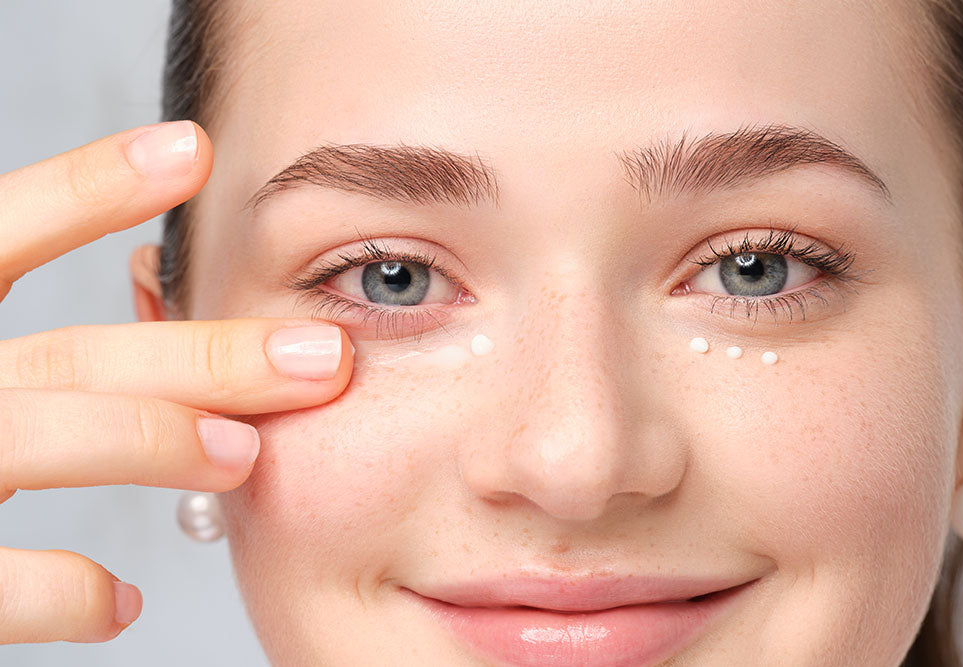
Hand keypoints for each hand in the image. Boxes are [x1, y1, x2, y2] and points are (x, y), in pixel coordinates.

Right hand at [0, 122, 353, 643]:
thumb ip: (30, 358)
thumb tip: (160, 330)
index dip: (86, 189)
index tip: (191, 150)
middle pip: (65, 356)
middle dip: (201, 356)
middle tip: (319, 358)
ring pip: (37, 438)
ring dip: (154, 442)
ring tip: (245, 453)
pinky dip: (66, 592)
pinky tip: (122, 602)